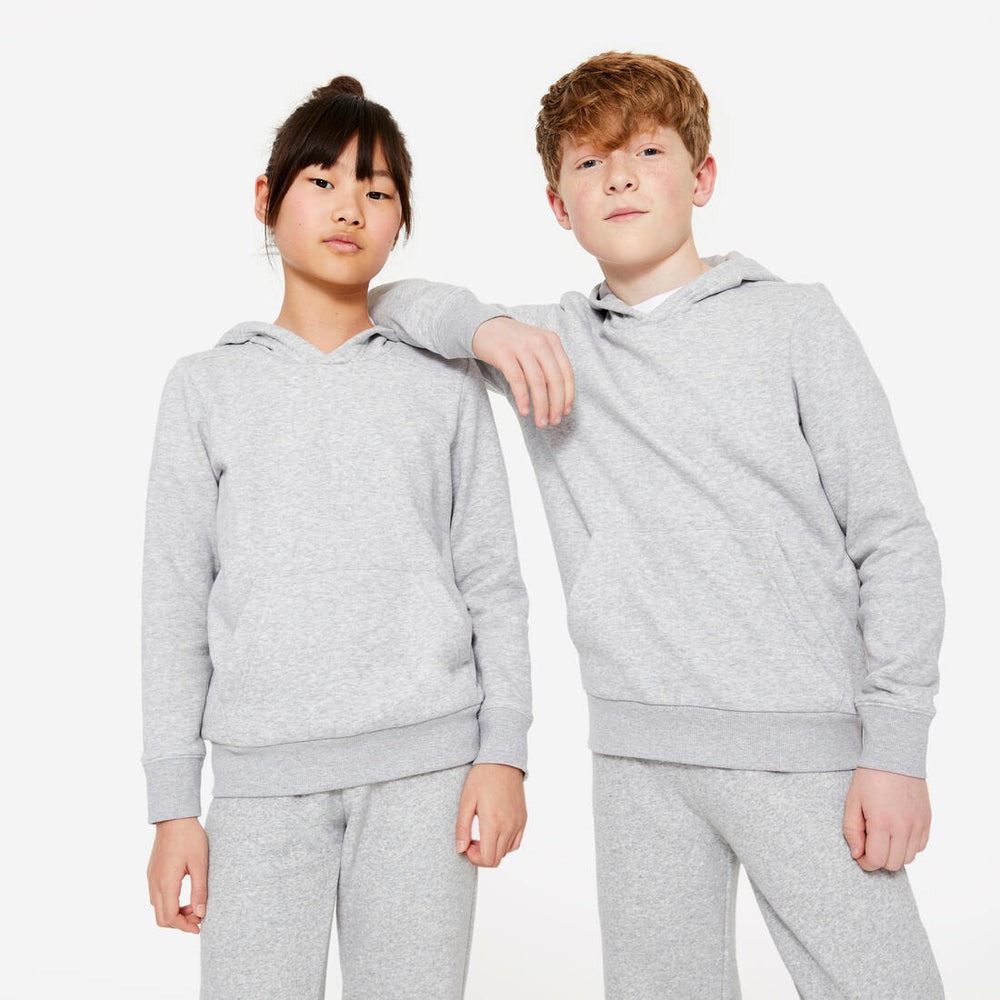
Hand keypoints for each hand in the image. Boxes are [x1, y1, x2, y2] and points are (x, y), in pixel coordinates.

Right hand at [147, 816, 208, 932]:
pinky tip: (185, 896)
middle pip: (161, 918)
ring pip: (158, 909)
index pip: (170, 917)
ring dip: (174, 914)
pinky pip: (157, 897)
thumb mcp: (200, 864)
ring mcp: (151, 879)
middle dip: (179, 923)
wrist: (174, 818)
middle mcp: (154, 884)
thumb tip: (200, 913)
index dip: (184, 926)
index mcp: (166, 883)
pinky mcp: (152, 873)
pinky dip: (170, 903)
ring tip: (194, 906)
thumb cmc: (189, 838)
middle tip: (198, 918)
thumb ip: (200, 890)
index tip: (199, 927)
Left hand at [455, 763, 526, 867]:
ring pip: (506, 852)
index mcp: (493, 822)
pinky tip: (495, 831)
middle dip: (481, 855)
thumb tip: (460, 849)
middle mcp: (509, 826)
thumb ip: (462, 828)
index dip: (474, 858)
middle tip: (472, 840)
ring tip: (483, 834)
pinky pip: (516, 842)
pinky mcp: (523, 819)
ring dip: (493, 849)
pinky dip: (505, 844)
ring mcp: (518, 823)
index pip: (487, 858)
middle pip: (496, 859)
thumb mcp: (466, 801)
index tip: (467, 845)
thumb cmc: (482, 778)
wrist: (502, 761)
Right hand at [472, 317, 574, 428]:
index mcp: (551, 340)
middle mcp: (539, 342)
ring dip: (541, 405)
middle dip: (556, 404)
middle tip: (554, 421)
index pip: (567, 372)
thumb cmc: (513, 342)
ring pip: (537, 382)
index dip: (568, 394)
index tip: (566, 411)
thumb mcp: (536, 346)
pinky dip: (523, 398)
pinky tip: (524, 411)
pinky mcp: (504, 354)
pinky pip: (517, 380)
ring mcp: (522, 347)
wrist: (484, 326)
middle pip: (554, 379)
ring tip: (540, 422)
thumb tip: (559, 397)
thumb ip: (548, 364)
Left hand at [842, 767, 930, 871]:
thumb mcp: (852, 802)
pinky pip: (920, 846)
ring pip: (909, 858)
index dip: (866, 862)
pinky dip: (908, 846)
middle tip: (870, 845)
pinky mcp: (927, 821)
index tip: (860, 855)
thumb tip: (857, 854)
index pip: (877, 860)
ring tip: (883, 838)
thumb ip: (852, 830)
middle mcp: (904, 827)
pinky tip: (897, 833)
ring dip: (894, 854)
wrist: (894, 758)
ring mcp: (918, 825)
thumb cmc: (870, 778)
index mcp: (882, 823)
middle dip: (879, 860)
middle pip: (894, 864)